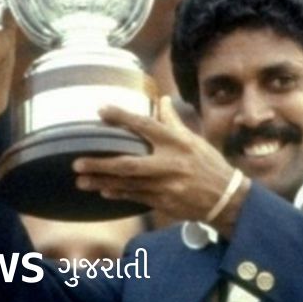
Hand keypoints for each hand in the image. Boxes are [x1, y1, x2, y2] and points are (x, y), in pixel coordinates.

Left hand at [72, 97, 248, 237]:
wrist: (226, 199)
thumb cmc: (209, 164)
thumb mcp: (194, 139)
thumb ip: (173, 122)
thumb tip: (162, 99)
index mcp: (177, 142)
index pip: (145, 125)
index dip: (122, 117)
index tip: (101, 110)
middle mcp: (170, 163)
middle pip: (128, 164)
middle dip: (100, 164)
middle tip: (76, 163)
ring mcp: (166, 186)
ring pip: (127, 184)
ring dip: (102, 181)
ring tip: (80, 180)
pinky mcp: (164, 202)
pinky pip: (135, 197)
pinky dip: (118, 194)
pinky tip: (103, 191)